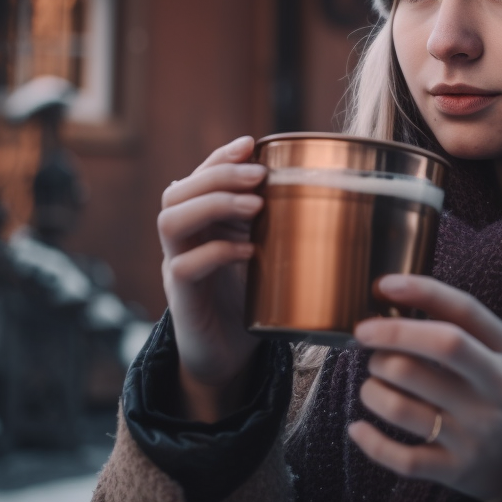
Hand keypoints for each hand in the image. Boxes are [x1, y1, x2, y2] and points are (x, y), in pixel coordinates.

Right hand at [157, 135, 265, 421]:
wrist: (227, 358)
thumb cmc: (253, 300)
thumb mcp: (268, 253)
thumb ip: (280, 224)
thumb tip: (330, 190)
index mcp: (201, 223)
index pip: (197, 177)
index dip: (219, 157)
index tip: (251, 143)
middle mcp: (183, 240)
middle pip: (176, 192)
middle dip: (219, 175)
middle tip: (259, 175)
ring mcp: (176, 267)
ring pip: (170, 221)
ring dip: (213, 205)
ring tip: (255, 204)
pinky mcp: (182, 299)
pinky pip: (185, 267)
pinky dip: (217, 253)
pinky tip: (248, 251)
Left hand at [349, 274, 501, 501]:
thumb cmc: (497, 390)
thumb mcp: (498, 351)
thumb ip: (457, 324)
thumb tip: (394, 296)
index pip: (464, 312)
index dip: (421, 292)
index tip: (384, 286)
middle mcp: (496, 391)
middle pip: (438, 349)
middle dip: (390, 336)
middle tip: (367, 338)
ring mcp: (475, 433)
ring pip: (404, 404)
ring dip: (372, 389)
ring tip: (373, 383)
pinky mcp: (456, 469)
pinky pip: (401, 457)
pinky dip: (369, 440)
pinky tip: (359, 428)